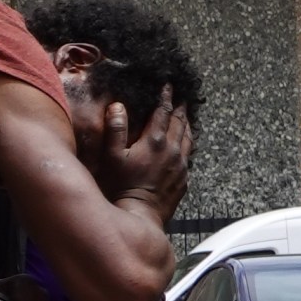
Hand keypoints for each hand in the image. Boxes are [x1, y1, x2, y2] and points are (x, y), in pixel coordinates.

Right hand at [87, 93, 193, 215]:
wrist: (139, 214)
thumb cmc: (121, 187)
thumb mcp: (111, 157)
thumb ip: (115, 130)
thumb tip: (118, 106)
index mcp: (154, 141)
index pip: (163, 112)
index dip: (165, 97)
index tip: (168, 86)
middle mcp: (171, 150)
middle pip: (179, 123)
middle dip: (179, 108)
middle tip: (181, 98)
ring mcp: (180, 165)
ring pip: (188, 138)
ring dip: (187, 124)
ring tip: (186, 117)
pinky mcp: (183, 179)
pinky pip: (188, 155)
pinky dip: (187, 143)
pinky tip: (184, 145)